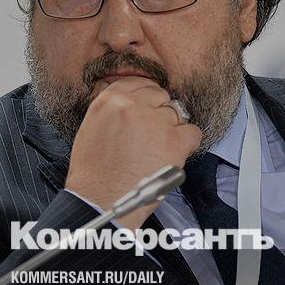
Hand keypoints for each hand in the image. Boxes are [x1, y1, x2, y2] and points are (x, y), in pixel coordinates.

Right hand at [65, 76, 201, 229]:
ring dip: (172, 129)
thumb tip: (133, 103)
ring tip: (158, 150)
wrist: (100, 201)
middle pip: (161, 96)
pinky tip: (173, 155)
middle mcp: (133, 106)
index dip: (148, 97)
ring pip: (177, 114)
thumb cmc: (93, 173)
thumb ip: (113, 110)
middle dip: (160, 112)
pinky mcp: (174, 141)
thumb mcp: (92, 128)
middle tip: (153, 134)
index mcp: (110, 100)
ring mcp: (155, 122)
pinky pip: (193, 132)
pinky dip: (187, 143)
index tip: (150, 108)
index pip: (140, 83)